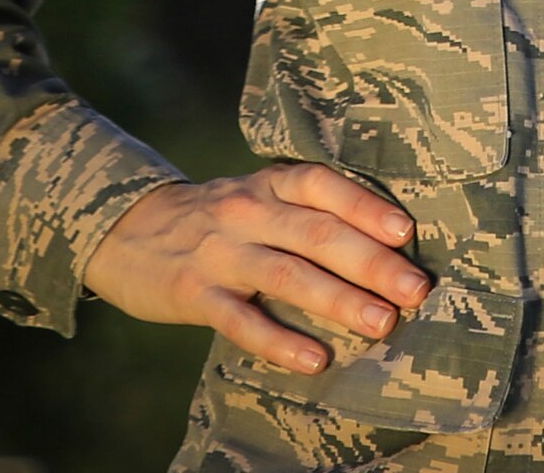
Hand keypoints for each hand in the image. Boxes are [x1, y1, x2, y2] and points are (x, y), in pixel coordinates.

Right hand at [82, 162, 431, 375]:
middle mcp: (248, 211)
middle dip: (371, 262)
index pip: (323, 186)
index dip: (366, 206)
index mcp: (269, 184)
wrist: (128, 229)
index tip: (406, 232)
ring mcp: (221, 253)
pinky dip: (280, 341)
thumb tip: (386, 241)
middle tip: (416, 289)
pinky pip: (242, 321)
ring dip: (339, 299)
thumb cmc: (219, 216)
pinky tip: (314, 359)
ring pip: (288, 275)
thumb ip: (308, 211)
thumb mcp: (258, 196)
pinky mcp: (195, 294)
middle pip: (317, 233)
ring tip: (382, 323)